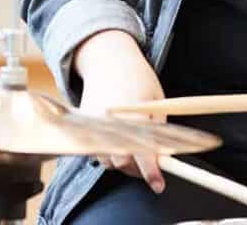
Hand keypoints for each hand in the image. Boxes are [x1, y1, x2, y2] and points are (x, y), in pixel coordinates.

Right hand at [74, 29, 167, 192]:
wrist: (109, 60)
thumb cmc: (140, 81)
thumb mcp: (157, 102)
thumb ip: (159, 132)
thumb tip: (163, 160)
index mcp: (134, 115)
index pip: (143, 152)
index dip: (151, 172)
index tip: (159, 186)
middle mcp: (111, 122)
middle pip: (121, 163)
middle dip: (136, 170)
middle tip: (149, 167)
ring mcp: (94, 124)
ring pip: (106, 160)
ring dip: (122, 162)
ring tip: (134, 151)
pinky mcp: (83, 124)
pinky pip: (95, 150)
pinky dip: (108, 152)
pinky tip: (118, 141)